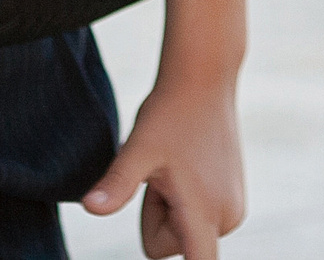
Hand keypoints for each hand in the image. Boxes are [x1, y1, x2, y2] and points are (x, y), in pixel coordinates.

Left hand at [81, 77, 244, 257]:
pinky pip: (195, 216)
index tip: (168, 243)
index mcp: (203, 215)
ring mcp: (233, 211)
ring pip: (182, 230)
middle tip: (159, 172)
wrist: (203, 80)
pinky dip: (183, 197)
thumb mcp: (137, 150)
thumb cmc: (167, 115)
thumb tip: (89, 210)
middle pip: (170, 246)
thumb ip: (116, 184)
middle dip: (156, 217)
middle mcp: (226, 220)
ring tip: (174, 164)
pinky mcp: (234, 200)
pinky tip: (185, 163)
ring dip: (170, 205)